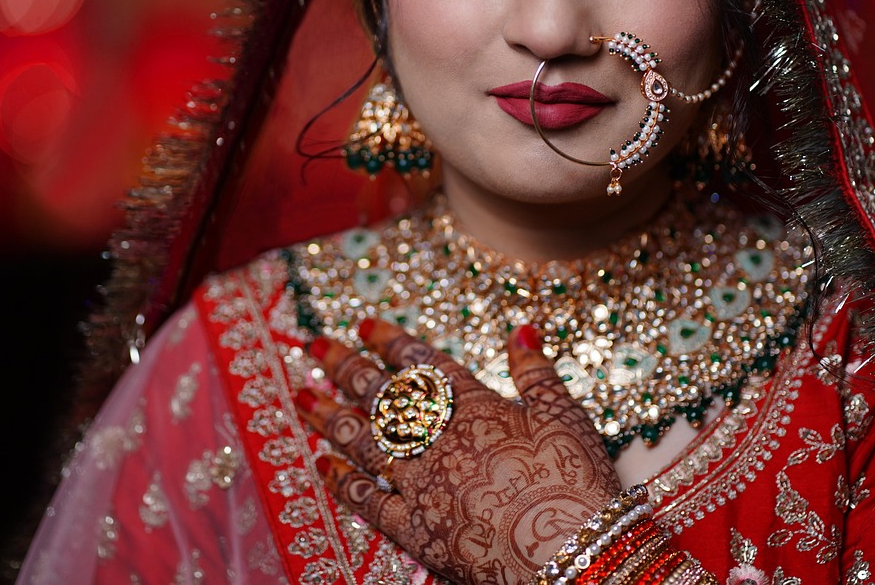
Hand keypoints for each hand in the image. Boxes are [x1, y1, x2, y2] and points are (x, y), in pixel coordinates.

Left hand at [298, 317, 621, 584]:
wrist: (566, 551)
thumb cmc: (573, 481)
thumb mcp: (564, 414)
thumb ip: (535, 370)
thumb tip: (521, 327)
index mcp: (475, 408)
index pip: (424, 366)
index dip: (392, 342)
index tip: (363, 325)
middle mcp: (439, 440)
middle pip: (383, 397)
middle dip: (346, 368)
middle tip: (314, 346)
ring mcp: (421, 485)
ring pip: (366, 443)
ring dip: (331, 417)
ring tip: (302, 395)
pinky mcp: (415, 530)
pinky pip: (369, 502)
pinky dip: (344, 483)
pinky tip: (323, 466)